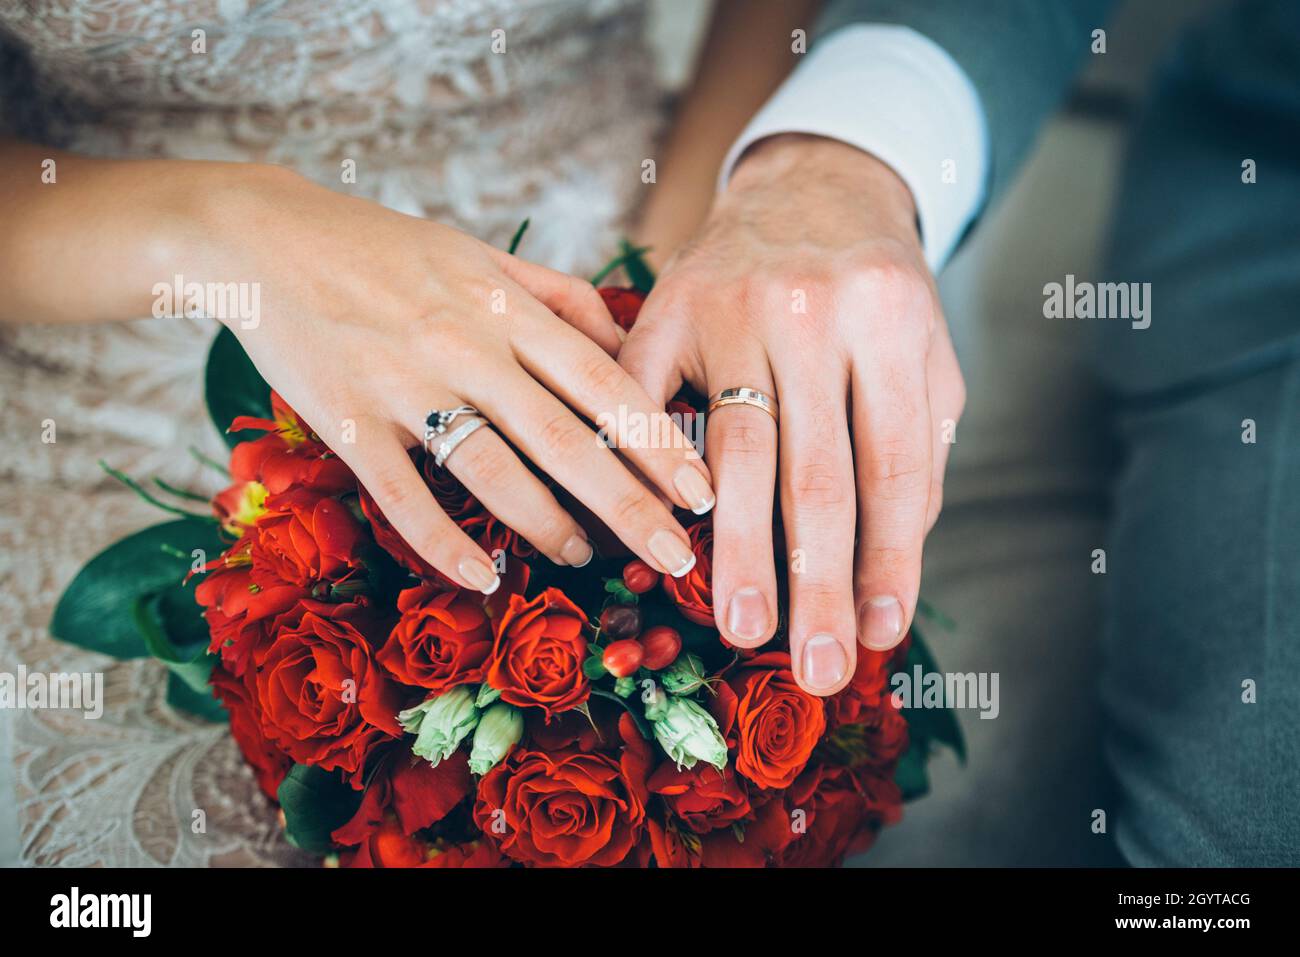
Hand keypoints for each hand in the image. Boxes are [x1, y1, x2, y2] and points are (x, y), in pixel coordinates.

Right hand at [199, 165, 713, 592]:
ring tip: (584, 556)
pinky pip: (403, 495)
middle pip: (563, 438)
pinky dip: (444, 541)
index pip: (601, 382)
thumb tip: (625, 345)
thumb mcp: (480, 254)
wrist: (263, 237)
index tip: (701, 489)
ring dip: (546, 525)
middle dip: (628, 503)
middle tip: (675, 556)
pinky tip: (483, 576)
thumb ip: (557, 297)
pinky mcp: (346, 421)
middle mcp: (463, 345)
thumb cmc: (384, 249)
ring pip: (491, 471)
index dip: (657, 440)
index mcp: (503, 306)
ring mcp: (403, 386)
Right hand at [620, 134, 963, 694]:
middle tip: (815, 667)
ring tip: (745, 628)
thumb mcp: (925, 353)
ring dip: (739, 554)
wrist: (811, 184)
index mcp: (892, 321)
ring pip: (733, 454)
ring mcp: (731, 306)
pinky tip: (659, 538)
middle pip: (815, 475)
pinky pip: (648, 406)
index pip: (892, 468)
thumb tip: (891, 565)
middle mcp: (813, 311)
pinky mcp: (665, 308)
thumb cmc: (877, 289)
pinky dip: (650, 475)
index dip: (888, 560)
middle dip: (817, 583)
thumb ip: (917, 449)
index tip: (881, 636)